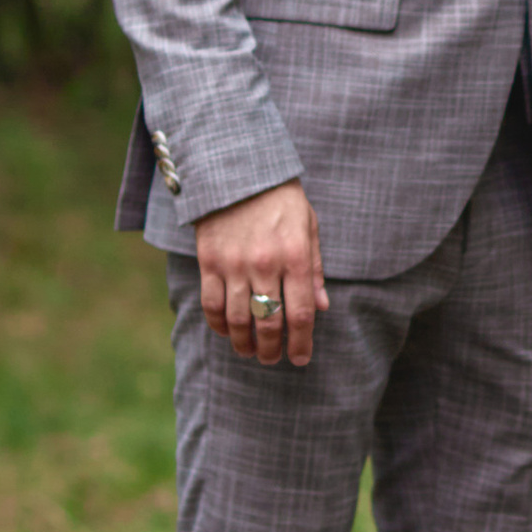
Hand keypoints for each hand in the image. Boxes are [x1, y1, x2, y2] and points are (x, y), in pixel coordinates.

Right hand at [194, 178, 325, 365]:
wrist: (238, 172)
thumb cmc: (280, 200)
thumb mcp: (308, 227)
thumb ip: (314, 268)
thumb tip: (322, 306)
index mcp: (295, 256)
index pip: (300, 313)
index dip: (301, 342)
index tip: (300, 359)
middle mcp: (265, 264)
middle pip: (269, 323)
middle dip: (273, 350)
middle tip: (274, 360)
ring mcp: (234, 264)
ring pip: (238, 320)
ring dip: (245, 344)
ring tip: (251, 352)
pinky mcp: (209, 262)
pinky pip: (212, 305)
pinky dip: (219, 325)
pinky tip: (227, 332)